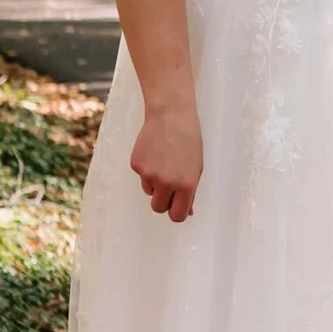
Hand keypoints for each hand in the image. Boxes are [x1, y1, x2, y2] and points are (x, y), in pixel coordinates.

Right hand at [132, 100, 202, 223]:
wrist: (171, 115)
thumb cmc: (188, 141)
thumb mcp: (196, 167)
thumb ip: (190, 191)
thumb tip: (186, 211)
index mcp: (186, 185)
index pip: (177, 216)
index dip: (177, 212)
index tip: (177, 207)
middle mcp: (166, 182)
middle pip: (158, 208)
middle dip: (163, 200)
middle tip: (169, 185)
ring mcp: (149, 174)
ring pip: (149, 190)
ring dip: (155, 182)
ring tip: (165, 160)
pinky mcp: (136, 165)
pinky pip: (141, 176)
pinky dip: (147, 168)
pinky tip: (155, 152)